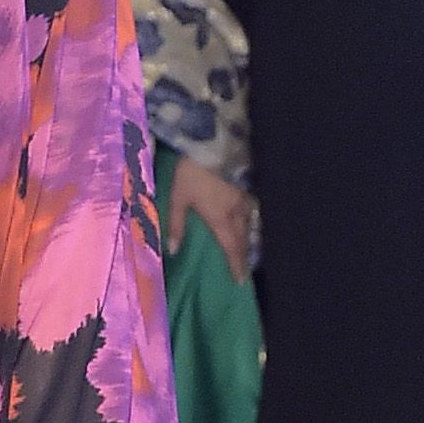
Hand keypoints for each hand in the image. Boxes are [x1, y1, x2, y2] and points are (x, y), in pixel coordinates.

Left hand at [167, 158, 256, 286]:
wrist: (211, 142)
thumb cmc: (191, 171)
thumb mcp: (178, 197)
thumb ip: (176, 224)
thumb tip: (173, 251)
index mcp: (219, 217)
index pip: (231, 247)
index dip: (236, 264)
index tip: (240, 280)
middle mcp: (236, 211)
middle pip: (243, 238)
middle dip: (243, 256)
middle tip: (245, 271)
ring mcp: (244, 197)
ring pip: (249, 224)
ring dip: (248, 240)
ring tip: (246, 252)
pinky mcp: (246, 185)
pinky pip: (250, 210)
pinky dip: (249, 222)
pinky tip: (247, 224)